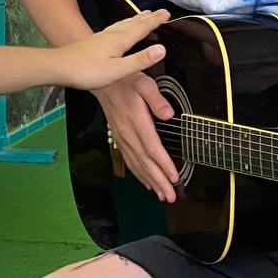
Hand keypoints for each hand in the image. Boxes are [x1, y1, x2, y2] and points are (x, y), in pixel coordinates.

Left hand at [56, 9, 168, 91]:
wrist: (58, 66)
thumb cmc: (87, 71)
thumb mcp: (117, 70)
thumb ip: (139, 60)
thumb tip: (162, 49)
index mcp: (120, 40)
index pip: (142, 28)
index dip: (155, 21)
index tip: (167, 13)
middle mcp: (112, 34)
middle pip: (134, 22)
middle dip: (148, 17)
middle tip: (160, 12)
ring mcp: (101, 37)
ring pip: (123, 24)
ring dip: (135, 19)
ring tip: (143, 15)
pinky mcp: (93, 41)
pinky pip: (114, 28)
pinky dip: (123, 24)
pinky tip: (118, 29)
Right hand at [94, 70, 179, 202]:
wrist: (103, 82)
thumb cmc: (126, 81)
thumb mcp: (145, 84)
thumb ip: (157, 100)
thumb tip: (169, 114)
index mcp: (137, 122)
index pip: (152, 148)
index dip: (164, 165)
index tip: (174, 178)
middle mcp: (128, 134)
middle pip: (145, 163)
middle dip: (159, 181)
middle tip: (170, 196)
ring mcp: (122, 139)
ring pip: (137, 165)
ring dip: (150, 182)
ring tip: (161, 195)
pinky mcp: (120, 139)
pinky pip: (129, 161)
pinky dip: (139, 175)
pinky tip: (146, 183)